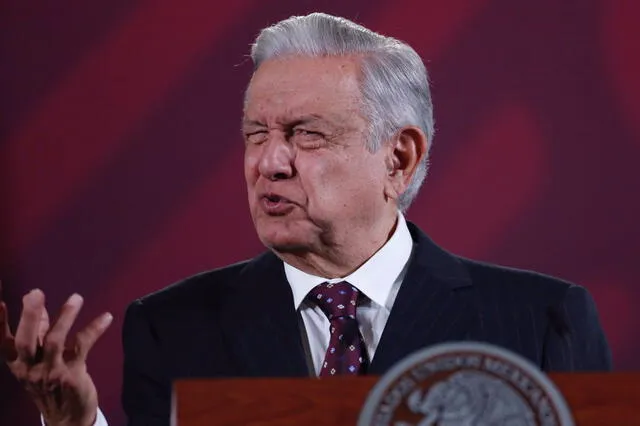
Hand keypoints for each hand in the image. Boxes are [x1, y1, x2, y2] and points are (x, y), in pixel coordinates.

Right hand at [0, 285, 112, 425]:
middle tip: (35, 293)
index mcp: (18, 364)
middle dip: (31, 316)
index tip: (0, 302)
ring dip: (65, 317)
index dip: (0, 324)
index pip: (5, 342)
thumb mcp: (38, 359)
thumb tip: (37, 304)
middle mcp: (29, 369)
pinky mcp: (72, 374)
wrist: (67, 418)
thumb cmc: (51, 382)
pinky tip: (106, 317)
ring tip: (76, 298)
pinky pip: (82, 347)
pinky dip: (94, 329)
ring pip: (55, 342)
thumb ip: (39, 332)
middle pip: (26, 341)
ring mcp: (50, 372)